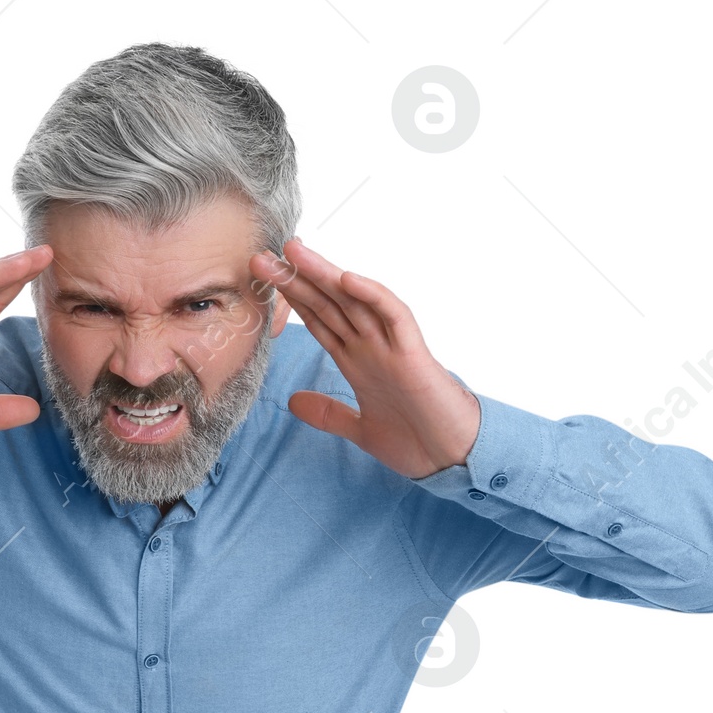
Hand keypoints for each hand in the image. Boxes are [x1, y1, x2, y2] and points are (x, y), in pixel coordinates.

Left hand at [250, 240, 480, 478]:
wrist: (451, 460)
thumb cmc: (416, 442)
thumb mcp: (358, 429)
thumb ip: (328, 413)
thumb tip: (292, 402)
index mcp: (358, 362)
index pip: (319, 321)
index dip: (292, 299)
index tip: (263, 279)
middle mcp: (372, 347)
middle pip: (329, 304)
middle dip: (296, 280)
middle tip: (261, 257)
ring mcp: (393, 347)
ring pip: (355, 301)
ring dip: (325, 275)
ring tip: (294, 252)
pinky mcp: (414, 354)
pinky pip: (394, 316)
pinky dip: (372, 295)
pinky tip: (347, 278)